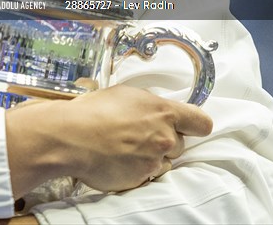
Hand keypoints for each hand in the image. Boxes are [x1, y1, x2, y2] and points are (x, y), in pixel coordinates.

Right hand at [5, 84, 212, 195]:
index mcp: (164, 112)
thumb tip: (155, 111)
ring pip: (164, 162)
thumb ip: (149, 105)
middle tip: (139, 135)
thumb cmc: (92, 111)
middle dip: (163, 141)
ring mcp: (154, 161)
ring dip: (151, 157)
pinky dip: (136, 170)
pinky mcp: (141, 179)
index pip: (202, 122)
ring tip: (125, 148)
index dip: (195, 125)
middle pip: (179, 144)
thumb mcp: (125, 94)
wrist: (71, 137)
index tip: (189, 126)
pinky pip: (147, 176)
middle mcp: (165, 138)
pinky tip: (118, 160)